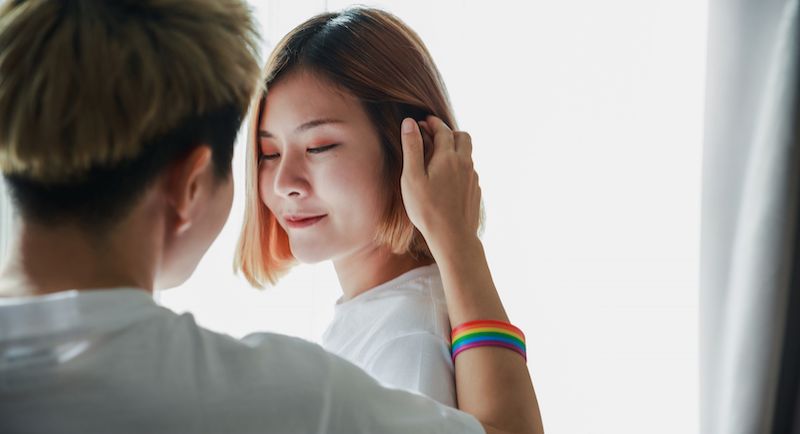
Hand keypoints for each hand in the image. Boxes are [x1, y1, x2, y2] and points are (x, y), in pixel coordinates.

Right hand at [399, 115, 480, 249]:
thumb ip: (412, 148)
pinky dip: (459, 167)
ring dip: (455, 149)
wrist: (453, 237)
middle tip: (434, 135)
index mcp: (448, 157)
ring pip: (467, 154)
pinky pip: (469, 171)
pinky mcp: (475, 191)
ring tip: (438, 157)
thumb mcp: (412, 177)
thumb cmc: (427, 209)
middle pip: (463, 137)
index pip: (443, 130)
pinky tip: (447, 180)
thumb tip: (410, 123)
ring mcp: (472, 178)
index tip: (423, 121)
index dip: (432, 123)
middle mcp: (465, 163)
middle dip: (448, 132)